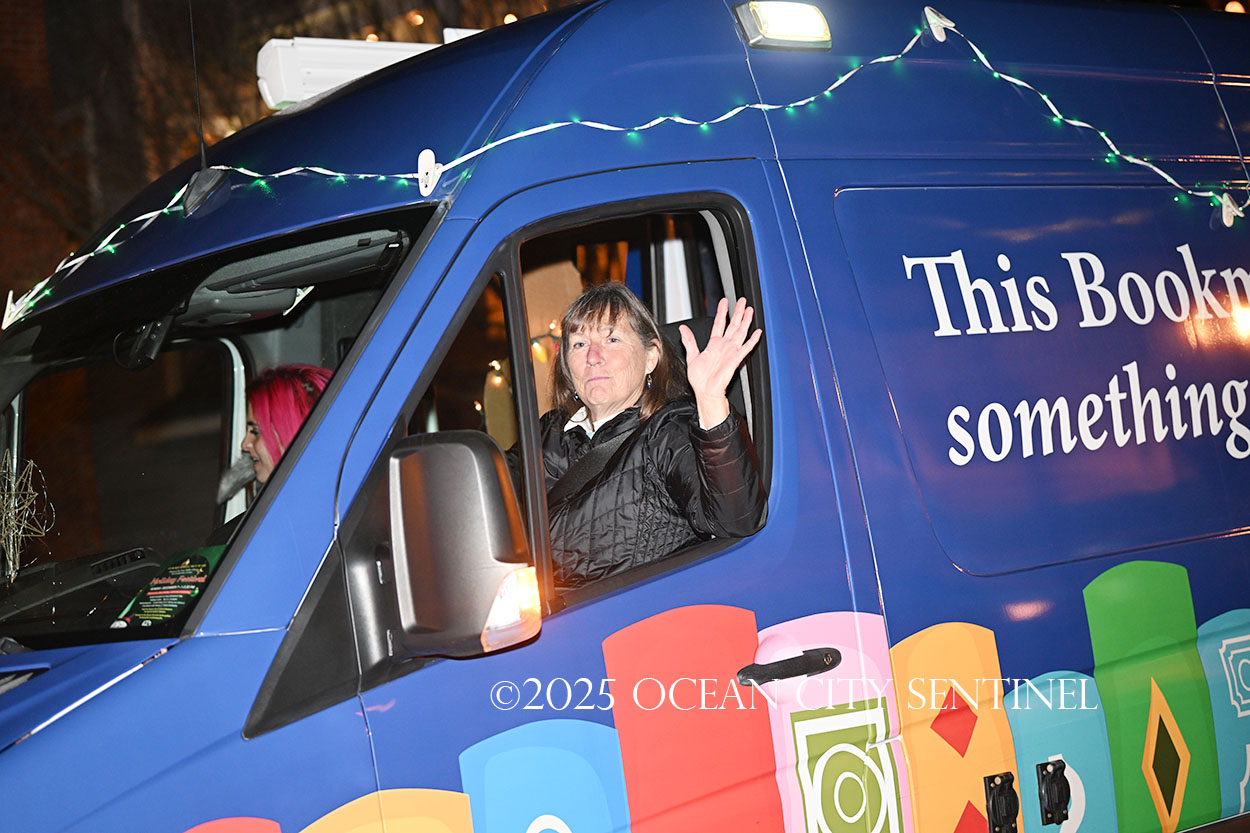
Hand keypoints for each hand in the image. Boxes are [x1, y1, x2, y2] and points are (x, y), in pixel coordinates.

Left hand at [679, 297, 761, 427]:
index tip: (724, 302)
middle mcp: (724, 346)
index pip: (719, 324)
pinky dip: (752, 340)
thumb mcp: (692, 356)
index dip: (722, 312)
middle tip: (742, 301)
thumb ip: (689, 341)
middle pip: (733, 325)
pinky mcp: (735, 359)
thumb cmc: (700, 379)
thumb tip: (683, 329)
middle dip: (738, 312)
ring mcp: (731, 352)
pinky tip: (757, 332)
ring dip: (745, 321)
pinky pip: (746, 348)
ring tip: (750, 310)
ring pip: (740, 333)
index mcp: (714, 345)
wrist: (705, 392)